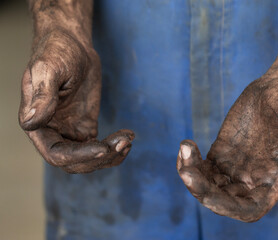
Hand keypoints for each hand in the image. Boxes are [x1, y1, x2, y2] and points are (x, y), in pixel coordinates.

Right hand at [19, 29, 133, 173]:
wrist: (73, 46)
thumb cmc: (57, 52)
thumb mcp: (48, 69)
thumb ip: (41, 96)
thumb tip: (31, 122)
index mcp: (38, 123)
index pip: (56, 154)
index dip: (79, 157)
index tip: (103, 148)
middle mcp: (53, 132)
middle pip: (75, 162)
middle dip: (100, 158)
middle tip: (124, 143)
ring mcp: (70, 131)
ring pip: (89, 158)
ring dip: (111, 155)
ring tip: (127, 139)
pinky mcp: (86, 126)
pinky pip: (100, 146)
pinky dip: (115, 147)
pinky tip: (128, 135)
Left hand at [177, 78, 277, 221]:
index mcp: (274, 181)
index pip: (249, 209)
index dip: (229, 208)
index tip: (209, 195)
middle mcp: (252, 179)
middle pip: (222, 200)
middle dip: (201, 191)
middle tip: (187, 171)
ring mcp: (234, 167)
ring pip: (207, 185)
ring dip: (190, 175)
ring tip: (185, 148)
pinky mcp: (221, 152)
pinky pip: (201, 167)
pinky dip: (189, 162)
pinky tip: (186, 146)